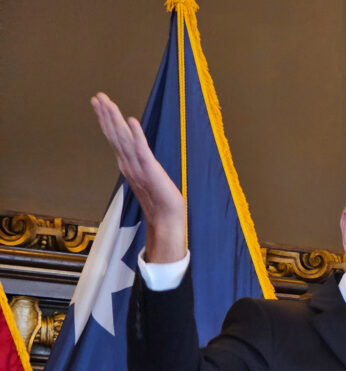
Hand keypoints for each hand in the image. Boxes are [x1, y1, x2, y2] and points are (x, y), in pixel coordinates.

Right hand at [91, 92, 185, 263]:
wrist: (166, 218)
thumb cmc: (158, 200)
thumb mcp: (145, 179)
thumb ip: (137, 167)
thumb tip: (134, 157)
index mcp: (127, 164)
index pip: (114, 138)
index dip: (106, 120)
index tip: (99, 104)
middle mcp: (128, 163)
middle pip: (114, 135)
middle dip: (106, 115)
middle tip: (97, 96)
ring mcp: (137, 166)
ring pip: (123, 138)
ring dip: (115, 120)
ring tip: (108, 103)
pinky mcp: (149, 169)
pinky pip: (141, 149)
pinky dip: (137, 135)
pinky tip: (132, 121)